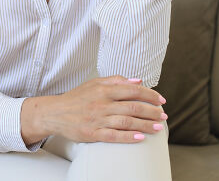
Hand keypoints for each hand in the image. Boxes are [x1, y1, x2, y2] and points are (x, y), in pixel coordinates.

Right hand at [44, 75, 167, 143]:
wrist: (54, 113)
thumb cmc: (76, 98)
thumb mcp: (94, 83)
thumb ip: (116, 80)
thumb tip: (138, 81)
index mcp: (104, 90)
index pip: (133, 90)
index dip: (150, 95)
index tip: (161, 100)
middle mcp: (102, 103)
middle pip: (133, 106)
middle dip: (152, 111)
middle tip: (163, 115)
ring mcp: (97, 119)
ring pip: (126, 122)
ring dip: (145, 125)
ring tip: (158, 128)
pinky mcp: (92, 133)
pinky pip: (113, 136)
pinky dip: (128, 137)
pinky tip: (140, 138)